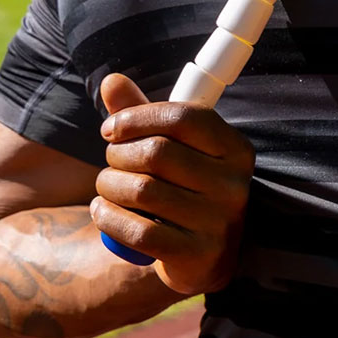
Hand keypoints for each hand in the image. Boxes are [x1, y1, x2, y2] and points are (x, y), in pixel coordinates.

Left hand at [90, 73, 253, 293]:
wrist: (205, 256)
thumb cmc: (184, 187)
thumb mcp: (174, 148)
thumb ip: (144, 114)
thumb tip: (112, 81)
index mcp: (235, 149)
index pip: (183, 117)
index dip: (138, 117)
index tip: (111, 129)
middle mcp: (234, 183)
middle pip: (157, 152)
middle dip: (118, 153)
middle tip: (110, 160)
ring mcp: (219, 221)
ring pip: (143, 191)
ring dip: (109, 185)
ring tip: (105, 185)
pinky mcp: (197, 256)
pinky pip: (138, 232)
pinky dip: (109, 218)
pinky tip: (102, 211)